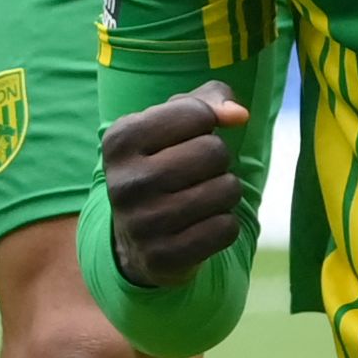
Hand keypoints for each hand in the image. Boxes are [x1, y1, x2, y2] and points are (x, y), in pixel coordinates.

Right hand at [98, 79, 257, 289]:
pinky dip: (224, 225)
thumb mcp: (173, 122)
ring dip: (226, 192)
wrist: (137, 238)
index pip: (196, 113)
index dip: (207, 122)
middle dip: (219, 159)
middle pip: (214, 151)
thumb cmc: (163, 163)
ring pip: (226, 190)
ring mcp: (141, 224)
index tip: (189, 136)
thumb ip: (209, 99)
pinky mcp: (163, 258)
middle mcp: (123, 182)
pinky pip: (226, 229)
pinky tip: (200, 226)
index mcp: (119, 139)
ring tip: (201, 198)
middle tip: (198, 172)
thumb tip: (238, 114)